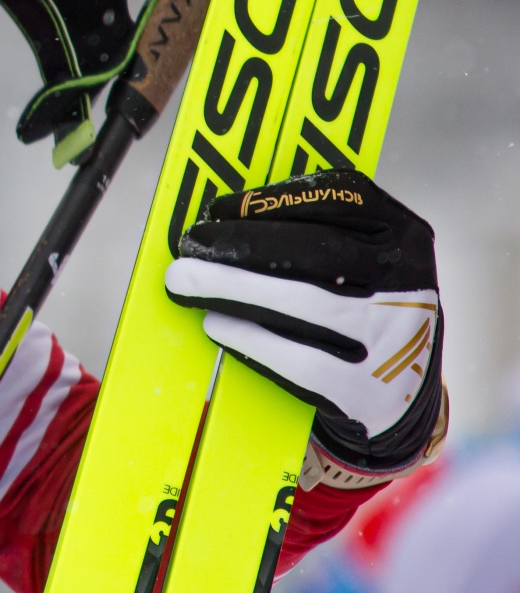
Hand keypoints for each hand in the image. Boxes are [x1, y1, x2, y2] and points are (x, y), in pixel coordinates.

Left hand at [163, 169, 444, 481]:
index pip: (340, 200)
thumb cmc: (363, 306)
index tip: (218, 207)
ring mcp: (391, 339)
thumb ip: (316, 229)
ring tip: (184, 281)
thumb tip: (224, 216)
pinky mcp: (366, 389)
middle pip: (315, 251)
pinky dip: (250, 339)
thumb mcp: (366, 259)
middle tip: (191, 243)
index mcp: (406, 237)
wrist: (401, 393)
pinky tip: (216, 324)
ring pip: (302, 303)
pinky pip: (298, 360)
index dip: (272, 200)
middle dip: (241, 243)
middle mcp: (407, 284)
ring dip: (232, 288)